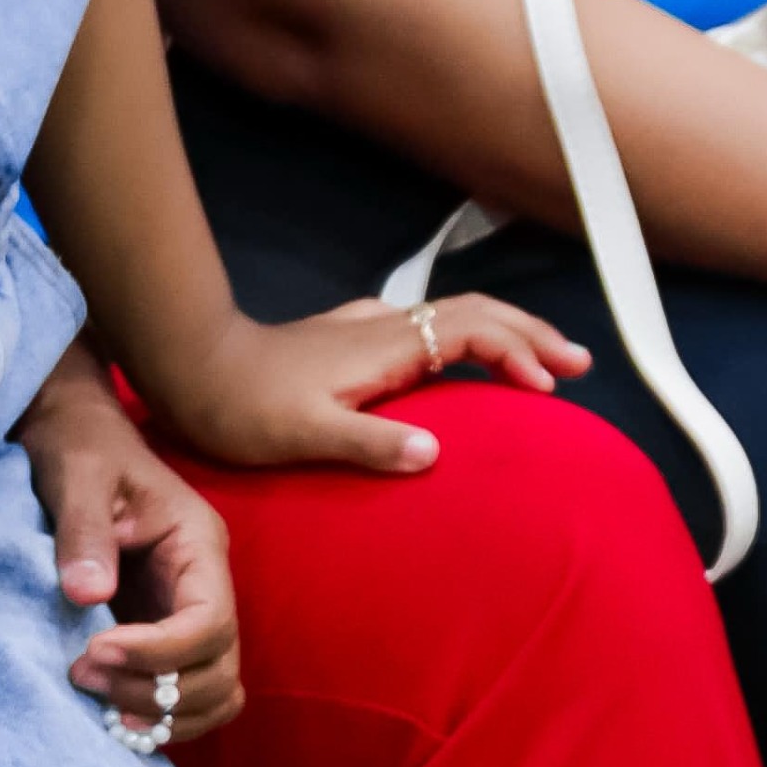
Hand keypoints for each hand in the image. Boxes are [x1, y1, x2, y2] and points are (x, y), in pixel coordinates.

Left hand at [14, 345, 241, 736]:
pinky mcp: (163, 633)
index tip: (96, 650)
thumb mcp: (79, 478)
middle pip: (220, 668)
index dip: (161, 651)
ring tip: (96, 703)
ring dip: (161, 712)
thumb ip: (84, 533)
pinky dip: (158, 716)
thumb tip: (87, 594)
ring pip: (215, 691)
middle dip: (158, 689)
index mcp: (199, 544)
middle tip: (85, 677)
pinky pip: (186, 694)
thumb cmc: (80, 451)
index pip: (210, 621)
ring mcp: (188, 613)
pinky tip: (108, 713)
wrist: (74, 442)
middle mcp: (206, 585)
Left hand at [146, 291, 589, 476]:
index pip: (472, 329)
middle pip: (474, 312)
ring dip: (502, 334)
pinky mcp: (348, 340)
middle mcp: (381, 326)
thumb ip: (368, 443)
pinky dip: (464, 339)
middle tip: (579, 364)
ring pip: (451, 316)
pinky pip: (426, 328)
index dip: (518, 350)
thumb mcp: (304, 434)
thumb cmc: (241, 407)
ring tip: (540, 364)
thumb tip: (434, 453)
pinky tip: (463, 362)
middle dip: (530, 333)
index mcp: (383, 345)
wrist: (188, 364)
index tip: (548, 386)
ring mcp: (365, 329)